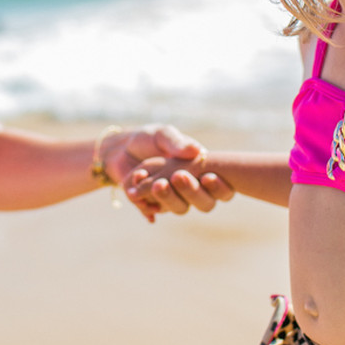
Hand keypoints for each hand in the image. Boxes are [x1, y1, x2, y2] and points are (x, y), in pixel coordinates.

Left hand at [101, 125, 232, 221]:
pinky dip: (145, 203)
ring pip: (179, 208)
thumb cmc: (149, 138)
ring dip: (169, 198)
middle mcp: (191, 189)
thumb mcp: (162, 134)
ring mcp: (172, 199)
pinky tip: (136, 192)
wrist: (121, 148)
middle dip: (192, 192)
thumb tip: (197, 151)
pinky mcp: (152, 204)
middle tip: (178, 176)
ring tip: (156, 183)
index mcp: (201, 171)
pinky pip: (153, 210)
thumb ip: (177, 142)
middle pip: (204, 203)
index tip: (209, 177)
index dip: (220, 188)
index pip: (222, 189)